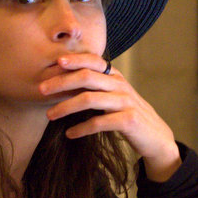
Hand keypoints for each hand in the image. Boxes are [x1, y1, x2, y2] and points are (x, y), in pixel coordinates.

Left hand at [41, 55, 180, 180]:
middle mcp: (121, 86)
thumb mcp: (115, 96)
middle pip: (86, 77)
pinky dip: (81, 128)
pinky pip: (99, 122)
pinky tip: (70, 133)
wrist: (156, 137)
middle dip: (61, 82)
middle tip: (41, 90)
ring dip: (65, 107)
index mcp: (116, 77)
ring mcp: (126, 103)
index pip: (95, 61)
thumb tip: (64, 82)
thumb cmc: (128, 116)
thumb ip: (97, 87)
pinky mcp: (128, 121)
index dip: (76, 59)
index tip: (56, 62)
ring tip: (49, 115)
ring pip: (89, 99)